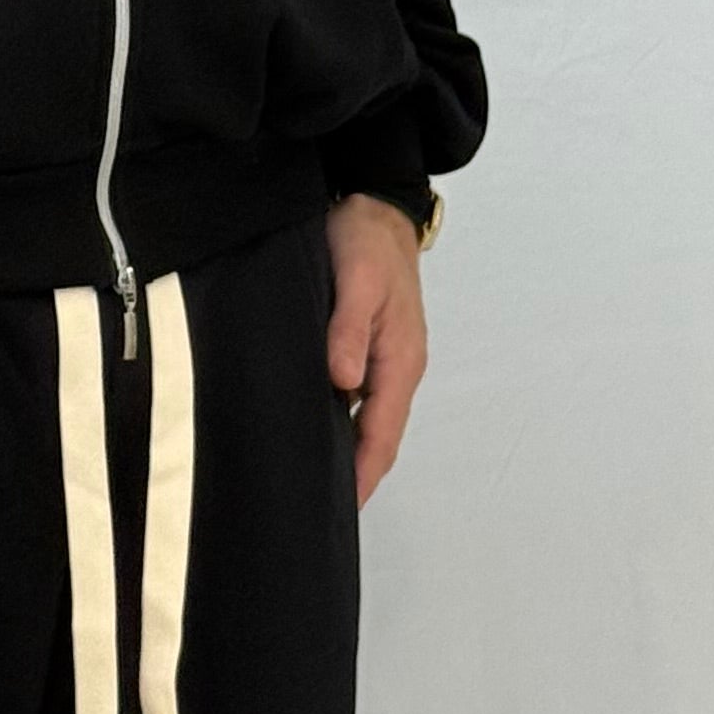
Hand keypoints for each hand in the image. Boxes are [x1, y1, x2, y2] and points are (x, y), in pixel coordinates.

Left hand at [321, 194, 428, 507]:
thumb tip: (344, 381)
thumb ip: (348, 329)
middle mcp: (397, 367)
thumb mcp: (355, 278)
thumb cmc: (365, 239)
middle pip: (377, 435)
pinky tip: (313, 430)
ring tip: (312, 481)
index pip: (381, 432)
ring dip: (347, 450)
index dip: (363, 472)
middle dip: (356, 474)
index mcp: (400, 359)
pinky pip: (357, 398)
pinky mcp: (370, 347)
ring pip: (366, 419)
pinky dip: (340, 422)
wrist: (377, 204)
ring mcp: (385, 359)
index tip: (343, 507)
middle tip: (318, 508)